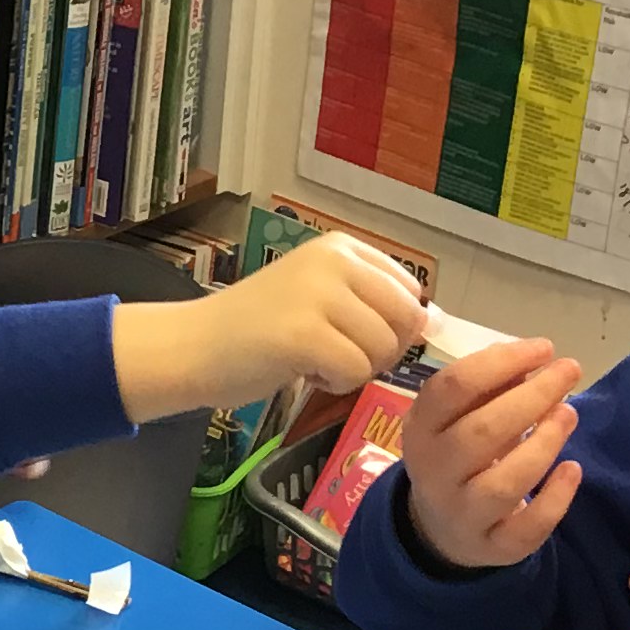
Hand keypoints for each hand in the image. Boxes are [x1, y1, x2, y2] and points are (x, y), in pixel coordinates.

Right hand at [110, 235, 426, 420]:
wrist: (192, 347)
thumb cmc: (255, 329)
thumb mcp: (320, 299)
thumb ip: (373, 303)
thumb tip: (438, 320)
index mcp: (340, 247)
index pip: (408, 290)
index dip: (395, 325)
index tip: (355, 336)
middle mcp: (333, 261)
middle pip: (404, 318)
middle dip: (382, 350)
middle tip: (338, 356)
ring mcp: (317, 296)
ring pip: (382, 348)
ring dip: (355, 369)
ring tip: (312, 361)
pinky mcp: (303, 335)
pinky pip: (355, 370)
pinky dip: (336, 383)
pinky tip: (303, 372)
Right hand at [400, 339, 585, 570]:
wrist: (440, 529)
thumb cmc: (457, 455)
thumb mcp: (457, 417)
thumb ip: (488, 386)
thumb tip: (529, 355)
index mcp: (421, 429)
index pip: (452, 388)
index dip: (501, 363)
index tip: (543, 348)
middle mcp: (434, 473)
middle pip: (481, 432)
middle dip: (533, 396)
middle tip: (569, 371)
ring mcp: (462, 514)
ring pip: (503, 483)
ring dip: (544, 443)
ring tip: (569, 413)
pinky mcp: (493, 547)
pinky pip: (527, 528)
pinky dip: (555, 498)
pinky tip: (572, 469)